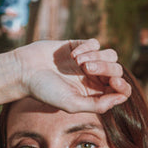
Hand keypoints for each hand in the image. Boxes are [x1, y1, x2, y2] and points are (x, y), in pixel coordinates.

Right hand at [0, 39, 130, 113]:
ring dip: (96, 57)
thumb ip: (97, 104)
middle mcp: (93, 78)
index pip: (120, 89)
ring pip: (109, 54)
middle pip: (116, 69)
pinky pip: (95, 43)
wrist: (25, 70)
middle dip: (105, 68)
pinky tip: (72, 55)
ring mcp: (88, 61)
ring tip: (78, 62)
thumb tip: (120, 99)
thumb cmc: (45, 90)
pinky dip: (86, 47)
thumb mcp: (71, 103)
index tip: (113, 82)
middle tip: (86, 69)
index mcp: (94, 93)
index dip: (122, 86)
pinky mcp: (79, 46)